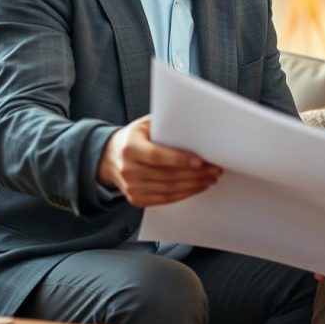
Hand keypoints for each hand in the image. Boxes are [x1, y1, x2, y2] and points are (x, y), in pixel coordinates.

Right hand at [98, 115, 221, 206]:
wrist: (110, 156)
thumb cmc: (135, 137)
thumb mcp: (145, 124)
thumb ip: (165, 124)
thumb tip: (194, 125)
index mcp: (130, 148)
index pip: (157, 156)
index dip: (180, 160)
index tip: (200, 161)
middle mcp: (128, 169)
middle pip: (167, 175)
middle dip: (195, 174)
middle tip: (214, 169)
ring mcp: (131, 187)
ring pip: (169, 189)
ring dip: (194, 185)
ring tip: (210, 178)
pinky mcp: (136, 198)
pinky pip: (165, 199)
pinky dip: (184, 194)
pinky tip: (197, 187)